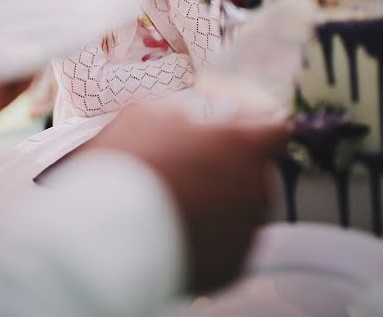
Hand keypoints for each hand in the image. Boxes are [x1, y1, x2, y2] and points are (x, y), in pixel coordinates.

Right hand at [85, 102, 288, 292]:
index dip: (263, 132)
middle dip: (233, 173)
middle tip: (193, 175)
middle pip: (257, 176)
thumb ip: (178, 116)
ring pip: (243, 213)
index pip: (277, 132)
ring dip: (220, 207)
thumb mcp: (145, 115)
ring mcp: (246, 232)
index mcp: (240, 145)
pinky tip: (176, 233)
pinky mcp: (232, 267)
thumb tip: (184, 122)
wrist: (106, 232)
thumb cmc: (127, 165)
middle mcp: (253, 188)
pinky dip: (209, 241)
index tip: (251, 136)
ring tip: (177, 207)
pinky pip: (227, 247)